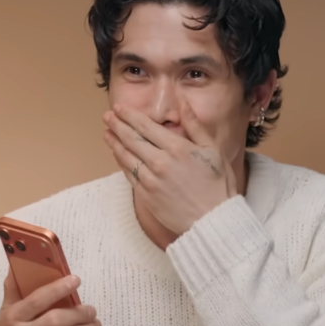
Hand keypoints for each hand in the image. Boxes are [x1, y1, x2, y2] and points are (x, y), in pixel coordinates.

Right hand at [0, 270, 101, 325]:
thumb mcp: (5, 315)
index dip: (58, 288)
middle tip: (91, 310)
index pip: (37, 300)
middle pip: (57, 320)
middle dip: (79, 312)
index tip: (76, 280)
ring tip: (96, 324)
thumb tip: (16, 264)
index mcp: (13, 319)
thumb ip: (14, 290)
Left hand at [102, 102, 236, 235]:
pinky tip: (118, 154)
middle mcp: (160, 162)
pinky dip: (121, 161)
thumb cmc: (217, 185)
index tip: (120, 107)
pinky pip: (129, 174)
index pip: (146, 126)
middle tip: (108, 116)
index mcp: (177, 148)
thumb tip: (183, 105)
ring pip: (126, 156)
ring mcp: (150, 180)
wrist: (212, 220)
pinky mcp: (146, 195)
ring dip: (114, 142)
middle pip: (131, 139)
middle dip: (117, 125)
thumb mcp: (213, 150)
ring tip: (107, 132)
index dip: (130, 115)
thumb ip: (195, 126)